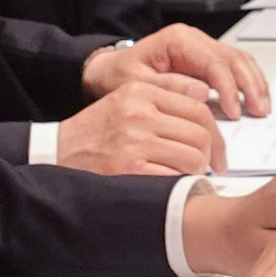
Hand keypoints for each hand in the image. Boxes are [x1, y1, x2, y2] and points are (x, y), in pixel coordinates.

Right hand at [50, 69, 228, 175]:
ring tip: (188, 174)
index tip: (217, 147)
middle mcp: (139, 114)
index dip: (216, 132)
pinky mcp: (128, 169)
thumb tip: (205, 95)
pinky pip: (173, 177)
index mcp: (142, 93)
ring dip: (197, 170)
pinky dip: (179, 183)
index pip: (198, 109)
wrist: (57, 151)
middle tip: (208, 165)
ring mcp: (134, 142)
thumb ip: (166, 93)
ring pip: (192, 157)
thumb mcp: (127, 97)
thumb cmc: (95, 129)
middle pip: (200, 134)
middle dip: (211, 154)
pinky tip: (173, 184)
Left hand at [88, 26, 270, 117]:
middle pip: (234, 59)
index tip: (234, 112)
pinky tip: (254, 101)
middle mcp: (194, 40)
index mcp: (178, 40)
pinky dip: (248, 84)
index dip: (229, 88)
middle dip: (250, 86)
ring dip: (255, 85)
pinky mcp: (206, 62)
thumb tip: (202, 93)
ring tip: (262, 109)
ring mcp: (202, 49)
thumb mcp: (135, 83)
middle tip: (259, 111)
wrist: (108, 72)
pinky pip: (235, 69)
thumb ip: (168, 86)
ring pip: (240, 62)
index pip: (215, 62)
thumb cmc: (118, 76)